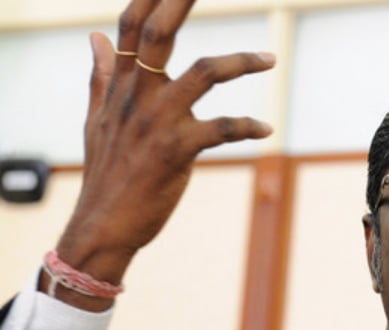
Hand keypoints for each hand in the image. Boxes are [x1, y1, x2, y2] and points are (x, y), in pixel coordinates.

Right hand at [45, 0, 274, 310]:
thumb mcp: (97, 120)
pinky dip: (247, 127)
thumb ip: (102, 76)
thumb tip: (95, 36)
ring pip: (201, 74)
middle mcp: (137, 97)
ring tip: (270, 59)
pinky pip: (221, 129)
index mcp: (121, 87)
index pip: (130, 27)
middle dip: (180, 2)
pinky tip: (265, 130)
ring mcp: (157, 122)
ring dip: (240, 61)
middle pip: (158, 34)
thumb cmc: (107, 173)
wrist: (104, 225)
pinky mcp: (177, 151)